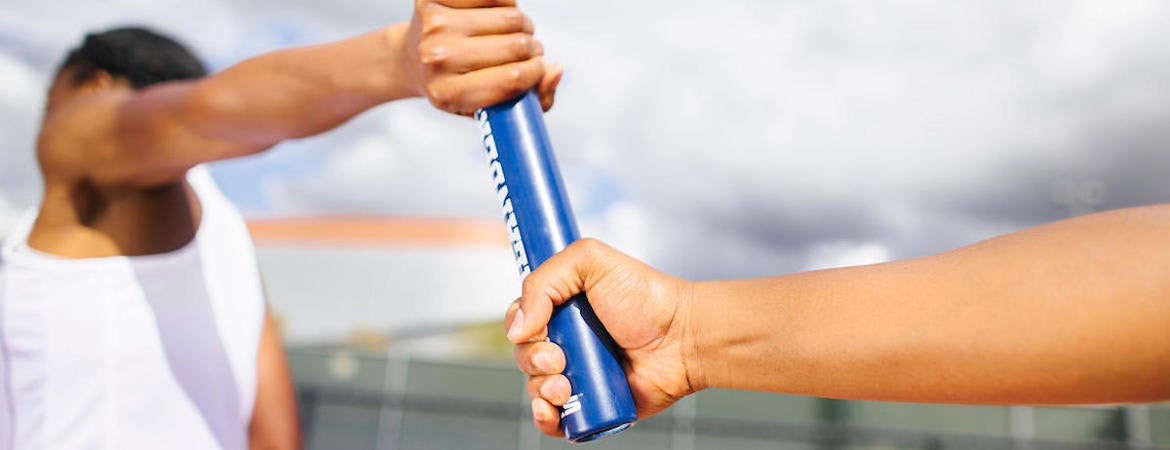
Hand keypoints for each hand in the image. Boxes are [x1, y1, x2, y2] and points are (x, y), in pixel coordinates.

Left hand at [404, 0, 562, 114]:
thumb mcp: (494, 107)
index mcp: (448, 94)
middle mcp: (437, 59)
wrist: (413, 60)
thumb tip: (557, 69)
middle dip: (532, 48)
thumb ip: (534, 99)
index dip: (537, 72)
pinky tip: (495, 14)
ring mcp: (434, 24)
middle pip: (516, 46)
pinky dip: (505, 3)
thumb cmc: (462, 86)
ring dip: (520, 24)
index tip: (539, 68)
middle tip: (526, 51)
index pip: (513, 79)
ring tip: (510, 33)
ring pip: (511, 16)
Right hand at [505, 239, 701, 437]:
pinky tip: (554, 409)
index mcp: (562, 308)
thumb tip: (516, 329)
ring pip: (536, 388)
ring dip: (541, 389)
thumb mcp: (590, 261)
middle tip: (559, 358)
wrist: (683, 338)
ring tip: (566, 384)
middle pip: (524, 356)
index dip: (519, 326)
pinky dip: (545, 418)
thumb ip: (543, 280)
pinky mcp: (590, 405)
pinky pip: (553, 420)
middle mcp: (567, 341)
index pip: (520, 320)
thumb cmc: (646, 297)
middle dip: (533, 360)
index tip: (537, 328)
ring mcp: (578, 375)